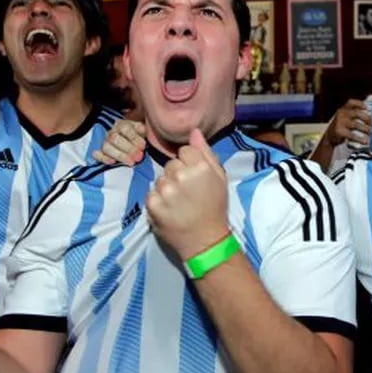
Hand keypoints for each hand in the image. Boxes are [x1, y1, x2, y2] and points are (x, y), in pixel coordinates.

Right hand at [92, 119, 145, 165]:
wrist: (135, 146)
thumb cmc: (139, 139)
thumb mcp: (143, 132)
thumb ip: (143, 130)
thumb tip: (143, 130)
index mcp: (122, 124)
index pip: (124, 128)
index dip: (133, 137)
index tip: (143, 146)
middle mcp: (112, 132)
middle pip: (114, 138)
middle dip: (128, 148)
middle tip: (139, 156)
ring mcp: (105, 142)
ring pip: (106, 147)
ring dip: (119, 155)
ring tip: (131, 162)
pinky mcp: (101, 153)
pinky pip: (97, 154)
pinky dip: (103, 158)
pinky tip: (112, 162)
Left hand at [145, 128, 228, 260]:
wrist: (205, 240)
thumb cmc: (215, 208)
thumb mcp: (219, 178)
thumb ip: (206, 153)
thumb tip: (194, 131)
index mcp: (200, 167)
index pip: (184, 151)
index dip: (190, 164)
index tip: (196, 178)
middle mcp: (181, 175)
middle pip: (171, 164)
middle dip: (177, 175)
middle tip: (188, 193)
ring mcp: (165, 190)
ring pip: (160, 178)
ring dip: (167, 188)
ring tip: (179, 204)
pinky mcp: (153, 204)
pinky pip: (152, 193)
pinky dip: (159, 201)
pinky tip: (170, 210)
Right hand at [325, 99, 371, 149]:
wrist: (329, 137)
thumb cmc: (341, 126)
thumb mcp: (345, 117)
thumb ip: (354, 115)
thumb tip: (371, 117)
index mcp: (343, 109)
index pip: (351, 102)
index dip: (360, 104)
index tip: (369, 109)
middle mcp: (341, 114)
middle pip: (357, 113)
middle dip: (367, 118)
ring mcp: (340, 122)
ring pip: (356, 124)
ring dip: (366, 129)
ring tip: (371, 133)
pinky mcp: (339, 132)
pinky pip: (352, 135)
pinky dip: (360, 139)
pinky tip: (365, 142)